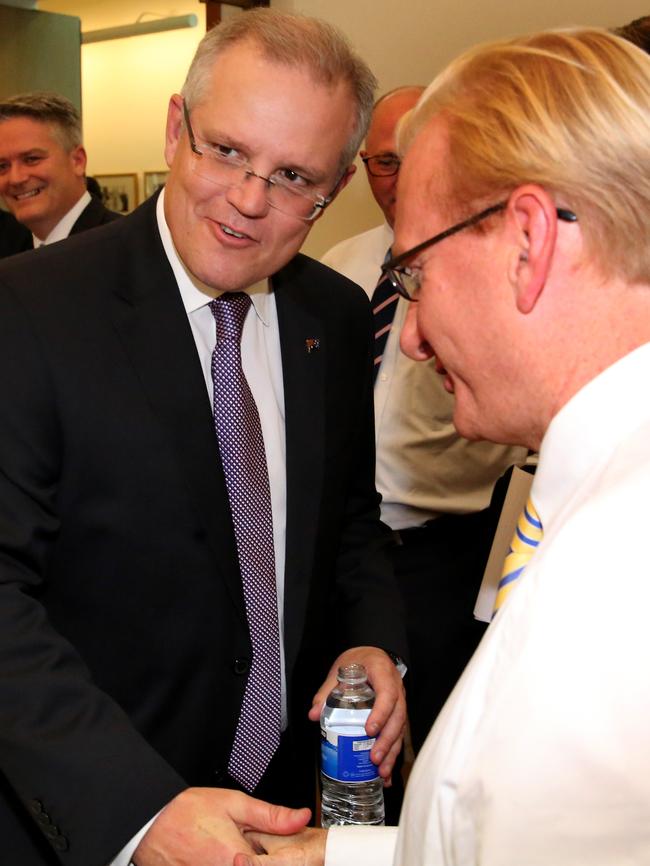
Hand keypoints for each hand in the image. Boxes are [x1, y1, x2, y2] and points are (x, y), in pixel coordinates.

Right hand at [133, 787, 310, 865]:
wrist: (150, 823)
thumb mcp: (234, 803)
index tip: (279, 851)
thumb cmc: (186, 811)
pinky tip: (219, 854)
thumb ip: (271, 815)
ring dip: (243, 862)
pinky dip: (226, 864)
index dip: (279, 860)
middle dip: (258, 860)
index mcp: (235, 860)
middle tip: (246, 844)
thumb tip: (301, 817)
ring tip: (229, 847)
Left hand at [308, 646, 405, 784]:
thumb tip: (313, 714)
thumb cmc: (358, 661)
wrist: (372, 655)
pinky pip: (398, 733)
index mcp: (383, 673)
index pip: (387, 694)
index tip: (369, 730)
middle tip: (374, 758)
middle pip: (398, 717)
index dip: (381, 713)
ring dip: (392, 751)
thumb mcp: (340, 670)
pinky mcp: (397, 713)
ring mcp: (400, 701)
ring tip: (382, 772)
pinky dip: (392, 753)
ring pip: (401, 729)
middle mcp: (397, 688)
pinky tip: (386, 771)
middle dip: (387, 740)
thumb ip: (326, 691)